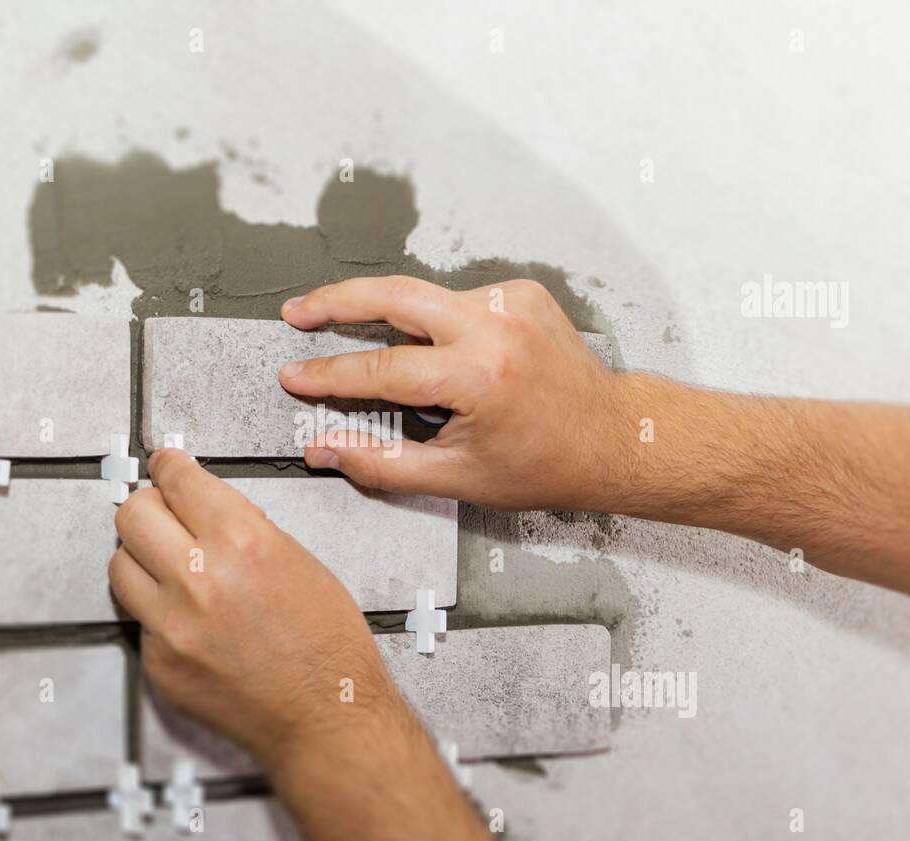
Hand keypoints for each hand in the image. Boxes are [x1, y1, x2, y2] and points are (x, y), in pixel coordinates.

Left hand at [108, 449, 506, 840]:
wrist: (327, 716)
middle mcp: (197, 578)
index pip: (177, 480)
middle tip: (164, 515)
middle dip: (148, 507)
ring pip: (119, 566)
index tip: (166, 464)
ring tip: (171, 569)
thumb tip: (205, 509)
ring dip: (143, 559)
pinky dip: (159, 612)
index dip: (170, 466)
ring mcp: (170, 625)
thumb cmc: (328, 643)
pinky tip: (191, 622)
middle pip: (131, 515)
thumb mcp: (299, 560)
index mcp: (241, 541)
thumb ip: (245, 529)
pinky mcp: (158, 663)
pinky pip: (139, 619)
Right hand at [279, 275, 634, 512]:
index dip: (330, 374)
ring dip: (386, 313)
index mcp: (478, 375)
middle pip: (393, 294)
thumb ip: (383, 463)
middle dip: (336, 300)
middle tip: (297, 312)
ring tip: (350, 332)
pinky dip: (432, 320)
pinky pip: (455, 299)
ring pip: (423, 293)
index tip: (296, 376)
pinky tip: (433, 349)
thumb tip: (325, 448)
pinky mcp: (521, 293)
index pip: (381, 368)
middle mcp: (495, 326)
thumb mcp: (458, 478)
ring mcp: (511, 302)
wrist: (614, 437)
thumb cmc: (546, 464)